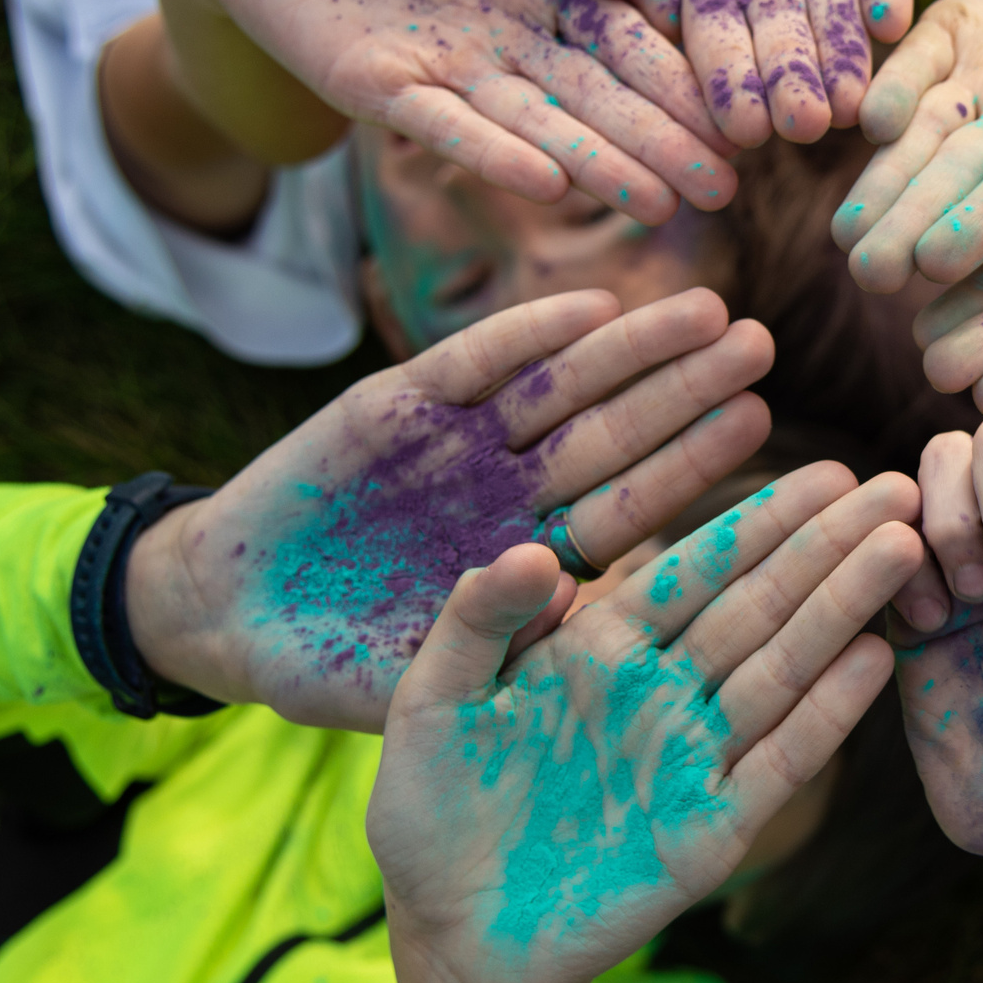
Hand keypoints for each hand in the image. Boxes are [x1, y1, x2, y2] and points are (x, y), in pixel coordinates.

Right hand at [125, 288, 772, 730]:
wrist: (221, 617)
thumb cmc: (330, 664)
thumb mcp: (421, 676)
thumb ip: (495, 644)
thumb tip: (583, 614)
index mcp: (531, 553)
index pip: (629, 504)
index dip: (691, 465)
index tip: (762, 428)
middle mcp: (510, 490)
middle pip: (614, 431)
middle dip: (683, 389)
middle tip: (758, 345)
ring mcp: (458, 445)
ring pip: (560, 386)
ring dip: (627, 347)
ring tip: (701, 310)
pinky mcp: (394, 406)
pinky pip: (473, 362)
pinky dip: (526, 334)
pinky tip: (589, 306)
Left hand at [169, 0, 731, 220]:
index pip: (627, 34)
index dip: (679, 75)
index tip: (736, 113)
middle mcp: (510, 35)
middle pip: (599, 97)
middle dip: (661, 143)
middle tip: (723, 189)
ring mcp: (450, 67)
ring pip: (537, 126)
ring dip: (597, 167)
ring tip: (660, 206)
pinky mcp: (382, 87)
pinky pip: (446, 126)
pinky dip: (494, 153)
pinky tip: (548, 183)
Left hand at [368, 465, 920, 982]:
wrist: (451, 935)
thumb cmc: (433, 809)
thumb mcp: (432, 701)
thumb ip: (476, 623)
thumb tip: (535, 555)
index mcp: (600, 645)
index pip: (694, 566)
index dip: (759, 519)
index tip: (825, 471)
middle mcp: (661, 690)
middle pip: (759, 604)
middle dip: (828, 547)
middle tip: (900, 489)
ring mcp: (692, 759)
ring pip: (782, 668)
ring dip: (842, 611)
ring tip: (902, 551)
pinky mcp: (709, 833)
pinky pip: (776, 763)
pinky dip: (823, 715)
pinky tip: (873, 659)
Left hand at [832, 0, 982, 291]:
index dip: (982, 232)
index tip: (937, 267)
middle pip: (957, 182)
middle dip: (912, 224)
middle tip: (867, 272)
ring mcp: (976, 84)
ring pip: (922, 135)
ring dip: (884, 179)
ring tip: (845, 229)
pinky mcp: (950, 30)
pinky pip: (915, 58)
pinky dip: (890, 84)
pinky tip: (865, 119)